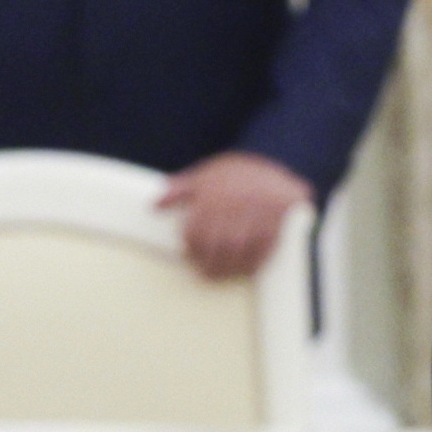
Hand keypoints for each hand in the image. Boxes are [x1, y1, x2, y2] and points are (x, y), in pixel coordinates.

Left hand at [158, 150, 308, 280]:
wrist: (277, 156)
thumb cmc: (235, 172)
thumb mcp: (204, 174)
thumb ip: (179, 190)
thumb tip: (153, 206)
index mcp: (211, 194)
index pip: (196, 231)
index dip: (191, 248)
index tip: (190, 257)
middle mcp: (232, 205)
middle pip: (216, 244)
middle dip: (208, 263)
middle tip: (204, 273)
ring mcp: (255, 214)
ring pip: (238, 250)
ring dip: (228, 268)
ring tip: (221, 275)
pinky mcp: (274, 221)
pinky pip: (262, 249)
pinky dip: (253, 263)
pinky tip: (245, 269)